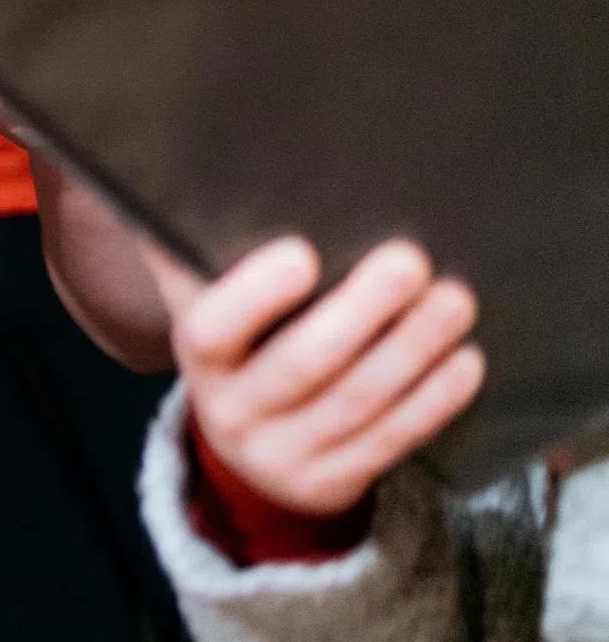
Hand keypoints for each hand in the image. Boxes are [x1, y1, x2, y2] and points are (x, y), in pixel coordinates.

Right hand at [152, 236, 483, 516]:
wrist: (250, 450)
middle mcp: (231, 411)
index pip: (212, 330)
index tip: (302, 253)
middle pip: (301, 366)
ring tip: (455, 301)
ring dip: (411, 350)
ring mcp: (282, 456)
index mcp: (199, 358)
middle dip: (361, 313)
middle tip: (411, 260)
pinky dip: (432, 401)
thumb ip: (194, 246)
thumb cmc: (241, 346)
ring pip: (356, 403)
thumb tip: (180, 157)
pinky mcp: (333, 484)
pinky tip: (463, 361)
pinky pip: (389, 442)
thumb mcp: (206, 303)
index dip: (254, 296)